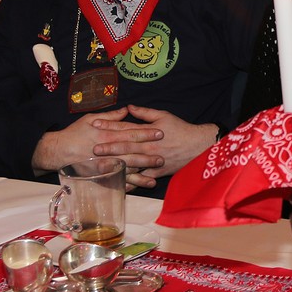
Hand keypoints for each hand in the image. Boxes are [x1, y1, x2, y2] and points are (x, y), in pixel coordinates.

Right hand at [30, 108, 166, 177]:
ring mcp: (104, 163)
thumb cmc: (74, 133)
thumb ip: (110, 116)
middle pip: (132, 151)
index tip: (160, 132)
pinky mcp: (100, 174)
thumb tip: (126, 110)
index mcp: (107, 133)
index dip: (146, 132)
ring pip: (128, 167)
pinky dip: (131, 182)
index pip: (130, 132)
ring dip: (143, 169)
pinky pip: (118, 178)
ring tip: (157, 171)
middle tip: (164, 154)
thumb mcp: (90, 118)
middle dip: (149, 153)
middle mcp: (107, 149)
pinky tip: (142, 184)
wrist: (57, 151)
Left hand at [91, 105, 217, 183]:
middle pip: (125, 147)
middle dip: (108, 147)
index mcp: (148, 133)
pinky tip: (119, 184)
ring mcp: (152, 160)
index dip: (109, 126)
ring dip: (116, 164)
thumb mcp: (164, 116)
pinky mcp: (157, 171)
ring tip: (102, 166)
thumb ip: (145, 113)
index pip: (125, 128)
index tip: (95, 124)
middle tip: (93, 148)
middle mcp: (148, 147)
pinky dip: (131, 182)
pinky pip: (142, 178)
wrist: (198, 146)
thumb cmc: (180, 129)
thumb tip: (128, 107)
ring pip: (131, 164)